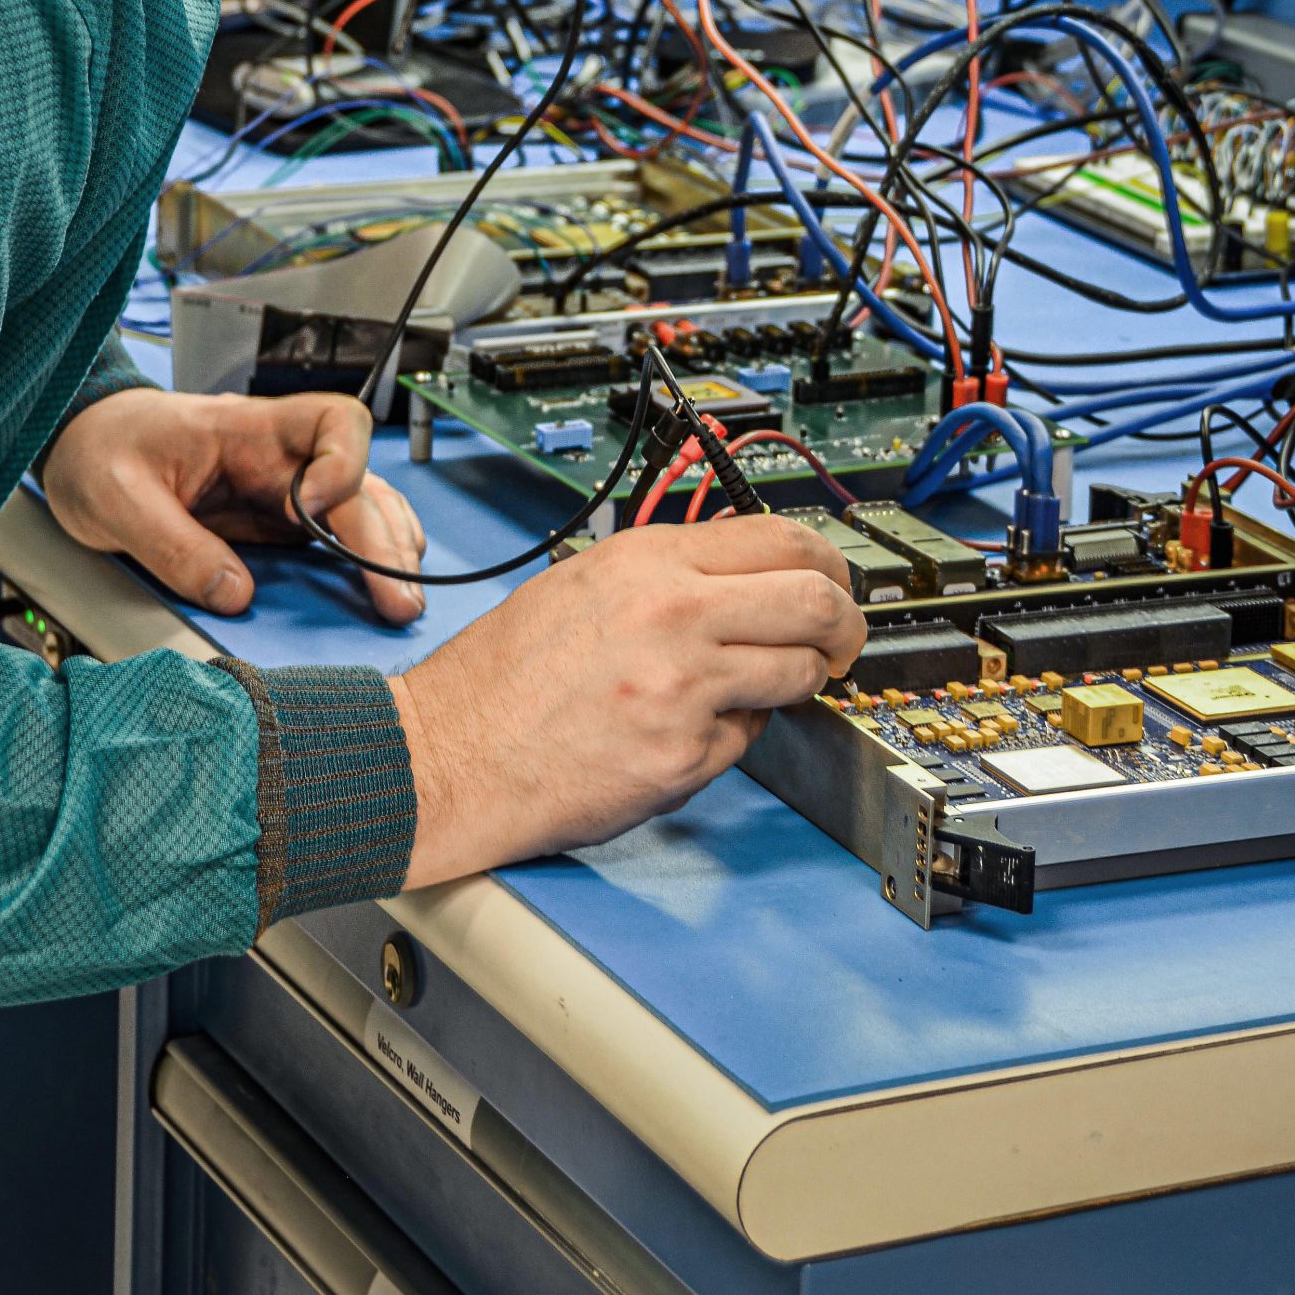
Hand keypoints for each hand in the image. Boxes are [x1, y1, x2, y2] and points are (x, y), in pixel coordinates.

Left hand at [41, 389, 426, 626]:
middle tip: (396, 603)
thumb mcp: (116, 499)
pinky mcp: (276, 521)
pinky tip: (381, 584)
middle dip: (382, 541)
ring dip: (389, 550)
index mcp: (246, 429)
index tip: (310, 512)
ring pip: (363, 506)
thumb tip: (236, 595)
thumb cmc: (101, 453)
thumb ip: (173, 546)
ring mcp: (283, 488)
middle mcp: (279, 455)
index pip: (332, 420)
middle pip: (358, 483)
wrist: (83, 445)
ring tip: (402, 602)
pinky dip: (367, 556)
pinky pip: (337, 532)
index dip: (341, 463)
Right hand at [388, 512, 866, 885]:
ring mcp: (686, 689)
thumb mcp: (584, 583)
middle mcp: (675, 614)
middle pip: (817, 600)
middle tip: (842, 639)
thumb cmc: (500, 678)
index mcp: (648, 561)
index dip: (828, 564)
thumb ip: (669, 573)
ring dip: (798, 680)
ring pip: (800, 672)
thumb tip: (743, 577)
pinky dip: (736, 733)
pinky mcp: (686, 757)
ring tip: (761, 686)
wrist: (448, 756)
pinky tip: (688, 728)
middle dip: (846, 622)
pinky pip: (750, 736)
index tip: (835, 583)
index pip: (784, 538)